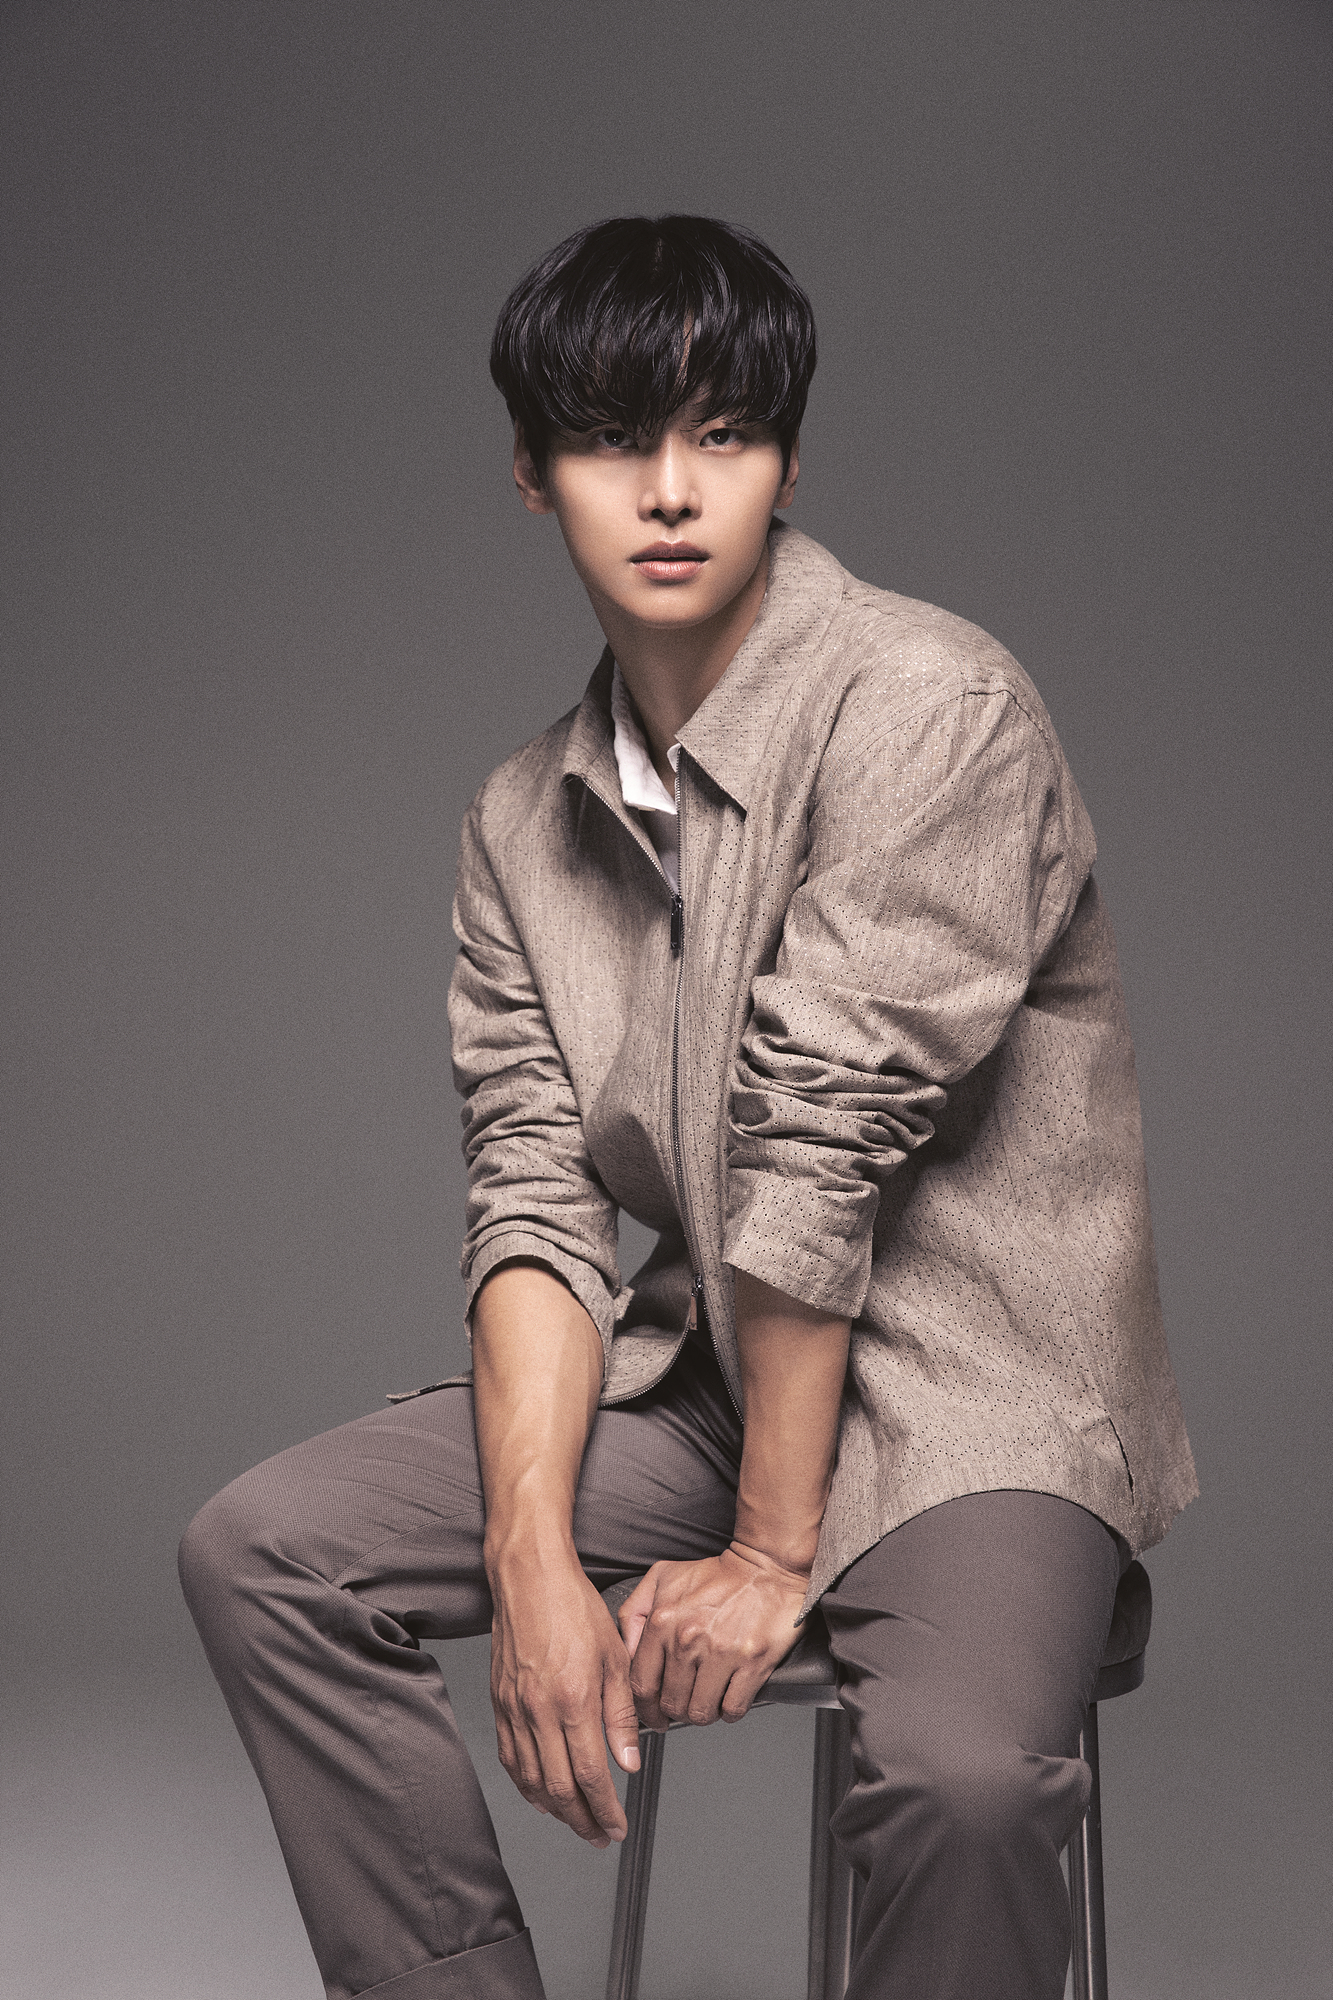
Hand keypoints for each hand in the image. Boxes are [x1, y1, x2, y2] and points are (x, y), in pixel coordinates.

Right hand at [488, 1551, 641, 1847]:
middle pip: (558, 1788)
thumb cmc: (572, 1606)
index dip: (605, 1809)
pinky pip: (510, 1758)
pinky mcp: (498, 1703)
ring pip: (530, 1780)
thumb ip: (622, 1714)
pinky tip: (539, 1793)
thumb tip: (628, 1760)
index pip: (589, 1775)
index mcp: (573, 1699)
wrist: (530, 1576)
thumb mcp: (615, 1656)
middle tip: (600, 1835)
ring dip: (554, 1810)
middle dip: (581, 1821)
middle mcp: (539, 1710)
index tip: (617, 1826)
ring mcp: (514, 1709)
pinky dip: (525, 1785)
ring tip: (575, 1821)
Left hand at [618, 1542, 808, 1728]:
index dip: (645, 1709)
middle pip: (671, 1703)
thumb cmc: (716, 1575)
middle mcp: (688, 1638)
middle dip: (676, 1712)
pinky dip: (729, 1712)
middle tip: (684, 1705)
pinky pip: (733, 1708)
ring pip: (700, 1712)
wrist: (766, 1567)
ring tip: (707, 1701)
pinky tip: (728, 1697)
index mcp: (662, 1620)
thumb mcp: (661, 1578)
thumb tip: (626, 1652)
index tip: (653, 1715)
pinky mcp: (752, 1662)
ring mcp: (722, 1652)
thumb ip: (633, 1613)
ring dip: (702, 1714)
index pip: (642, 1685)